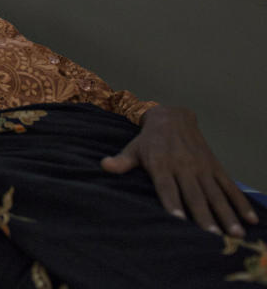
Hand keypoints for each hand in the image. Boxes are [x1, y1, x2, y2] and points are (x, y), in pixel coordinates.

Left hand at [101, 105, 258, 236]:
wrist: (172, 117)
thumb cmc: (148, 140)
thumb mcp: (133, 149)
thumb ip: (121, 162)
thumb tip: (103, 165)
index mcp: (161, 165)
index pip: (167, 187)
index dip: (173, 203)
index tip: (179, 219)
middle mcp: (183, 166)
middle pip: (194, 194)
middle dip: (204, 215)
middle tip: (213, 236)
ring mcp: (201, 167)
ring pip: (215, 193)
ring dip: (226, 213)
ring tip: (235, 232)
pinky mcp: (214, 166)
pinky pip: (228, 185)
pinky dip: (240, 201)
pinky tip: (250, 218)